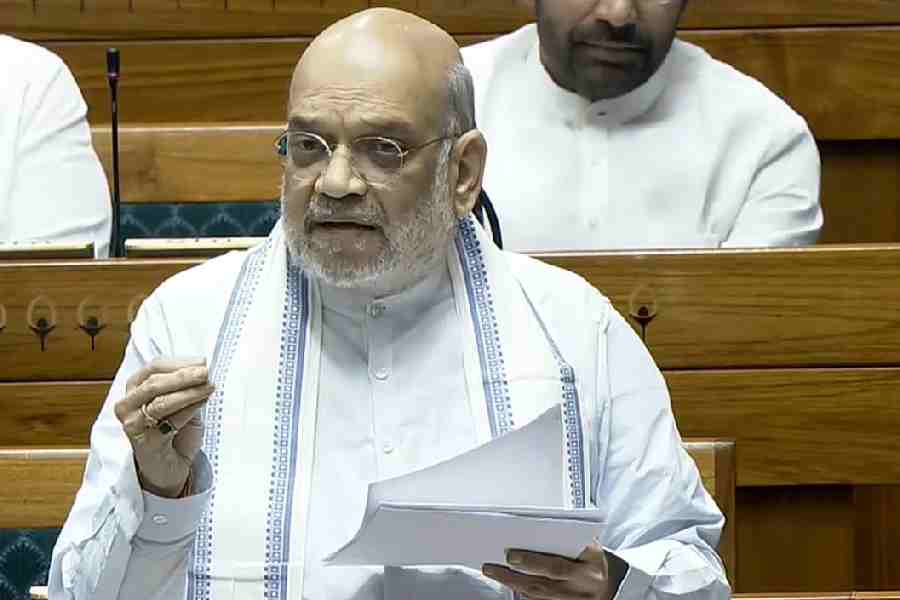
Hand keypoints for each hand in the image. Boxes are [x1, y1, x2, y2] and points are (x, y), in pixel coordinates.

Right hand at [114, 357, 214, 497]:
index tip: (202, 362)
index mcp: (134, 389)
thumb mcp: (180, 403)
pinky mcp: (144, 443)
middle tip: (206, 372)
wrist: (167, 468)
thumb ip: (185, 387)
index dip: (179, 363)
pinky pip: (170, 421)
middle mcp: (127, 405)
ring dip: (189, 392)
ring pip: (161, 402)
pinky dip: (189, 409)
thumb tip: (203, 368)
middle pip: (155, 383)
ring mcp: (132, 425)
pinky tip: (203, 401)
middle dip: (184, 376)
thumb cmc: (172, 431)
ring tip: (209, 386)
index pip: (154, 368)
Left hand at [482, 544, 626, 599]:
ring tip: (492, 571)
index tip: (511, 554)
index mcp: (588, 570)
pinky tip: (507, 582)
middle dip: (513, 575)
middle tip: (491, 566)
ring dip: (512, 584)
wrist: (611, 585)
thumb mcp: (591, 546)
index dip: (532, 562)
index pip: (556, 567)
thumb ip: (571, 535)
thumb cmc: (595, 560)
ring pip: (536, 595)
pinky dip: (521, 593)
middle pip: (540, 584)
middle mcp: (579, 589)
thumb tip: (541, 523)